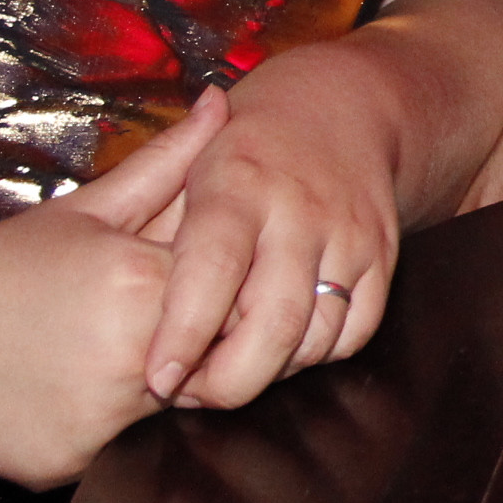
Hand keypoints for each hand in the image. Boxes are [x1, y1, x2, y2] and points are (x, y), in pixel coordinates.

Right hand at [0, 86, 223, 488]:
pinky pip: (119, 453)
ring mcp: (97, 420)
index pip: (234, 298)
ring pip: (169, 413)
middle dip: (201, 347)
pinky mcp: (67, 465)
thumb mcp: (89, 208)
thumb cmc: (6, 261)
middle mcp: (126, 358)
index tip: (209, 290)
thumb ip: (168, 162)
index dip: (227, 295)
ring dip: (157, 391)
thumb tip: (222, 100)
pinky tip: (72, 395)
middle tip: (155, 329)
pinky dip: (108, 429)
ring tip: (107, 358)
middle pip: (210, 362)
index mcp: (138, 284)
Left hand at [147, 61, 403, 412]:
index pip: (212, 271)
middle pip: (275, 318)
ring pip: (318, 335)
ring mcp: (349, 234)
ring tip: (229, 373)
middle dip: (231, 378)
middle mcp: (299, 209)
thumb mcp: (187, 163)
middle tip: (193, 395)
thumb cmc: (243, 150)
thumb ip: (153, 224)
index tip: (159, 379)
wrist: (338, 108)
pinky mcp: (384, 255)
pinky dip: (318, 356)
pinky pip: (356, 332)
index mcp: (238, 183)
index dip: (184, 333)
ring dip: (271, 371)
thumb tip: (118, 303)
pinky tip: (283, 349)